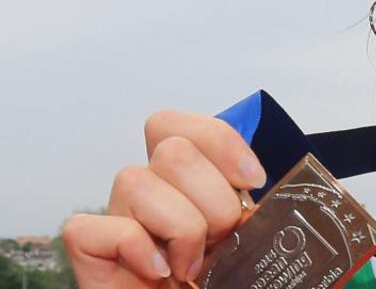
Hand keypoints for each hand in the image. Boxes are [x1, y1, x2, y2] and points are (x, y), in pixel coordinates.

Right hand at [63, 110, 267, 287]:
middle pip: (172, 149)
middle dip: (213, 196)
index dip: (221, 142)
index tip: (253, 181)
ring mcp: (117, 219)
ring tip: (193, 264)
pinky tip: (159, 272)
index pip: (182, 125)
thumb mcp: (252, 236)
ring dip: (181, 227)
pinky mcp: (88, 252)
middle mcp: (150, 192)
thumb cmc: (221, 281)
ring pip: (134, 180)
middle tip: (224, 238)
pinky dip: (135, 247)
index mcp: (188, 181)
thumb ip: (256, 204)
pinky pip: (90, 226)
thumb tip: (264, 180)